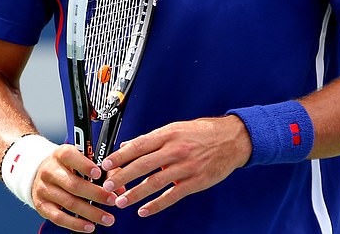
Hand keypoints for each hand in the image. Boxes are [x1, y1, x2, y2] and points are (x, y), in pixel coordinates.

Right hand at [31, 144, 117, 231]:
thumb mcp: (80, 158)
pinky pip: (59, 218)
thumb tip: (119, 187)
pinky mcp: (42, 206)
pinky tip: (90, 226)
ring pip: (69, 203)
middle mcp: (50, 171)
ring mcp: (44, 189)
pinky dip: (76, 224)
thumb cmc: (67, 165)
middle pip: (74, 184)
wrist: (40, 172)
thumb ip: (101, 169)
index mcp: (61, 154)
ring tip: (107, 218)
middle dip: (96, 194)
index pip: (70, 157)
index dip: (85, 165)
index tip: (100, 174)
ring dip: (91, 213)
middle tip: (112, 200)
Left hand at [100, 115, 251, 217]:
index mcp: (169, 134)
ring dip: (135, 193)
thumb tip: (128, 145)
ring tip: (121, 201)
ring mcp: (186, 167)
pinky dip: (156, 205)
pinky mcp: (195, 182)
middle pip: (144, 164)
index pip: (139, 145)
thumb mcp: (176, 128)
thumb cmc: (203, 132)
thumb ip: (152, 138)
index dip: (121, 156)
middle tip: (108, 186)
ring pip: (155, 182)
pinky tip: (144, 211)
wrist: (232, 139)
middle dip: (123, 176)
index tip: (106, 164)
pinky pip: (172, 196)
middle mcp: (176, 149)